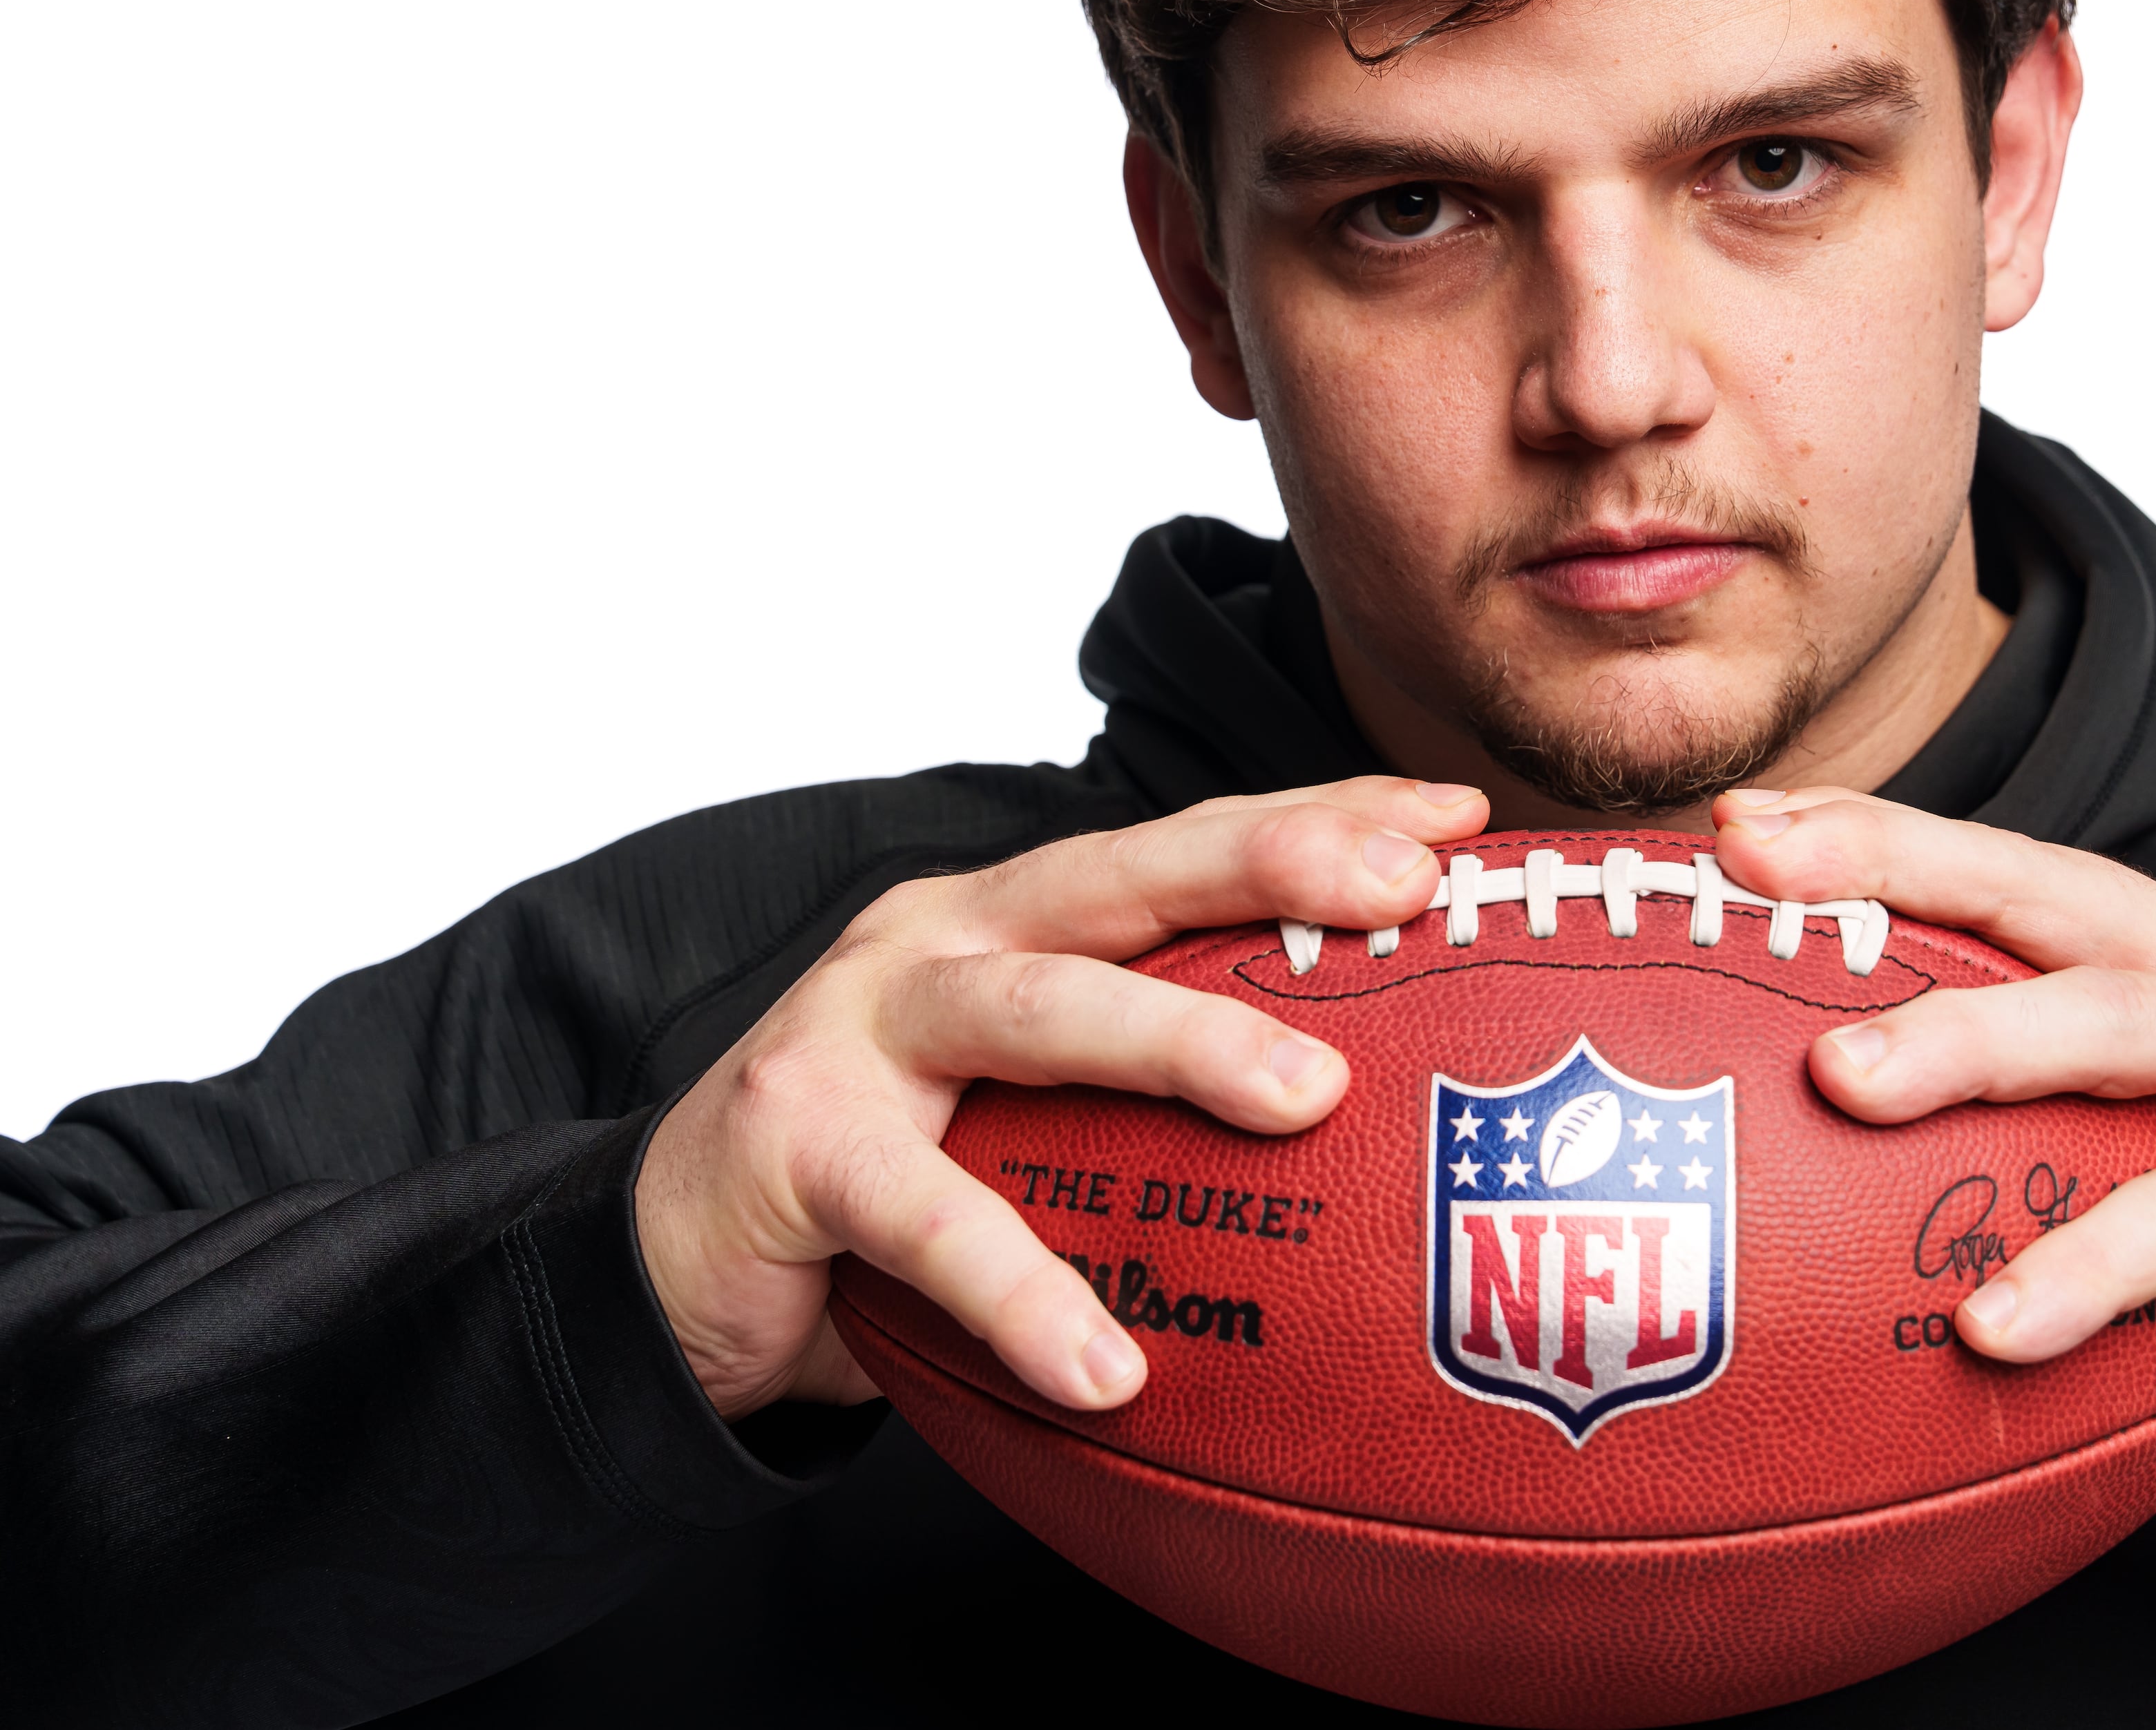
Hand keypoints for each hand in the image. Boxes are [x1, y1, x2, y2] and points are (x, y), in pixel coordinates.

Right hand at [634, 776, 1490, 1420]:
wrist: (665, 1266)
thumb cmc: (892, 1185)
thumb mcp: (1039, 1122)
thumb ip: (1163, 1118)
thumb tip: (1384, 1169)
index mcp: (1019, 918)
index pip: (1188, 846)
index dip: (1318, 819)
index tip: (1460, 819)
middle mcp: (946, 937)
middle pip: (1126, 874)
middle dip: (1272, 864)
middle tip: (1406, 891)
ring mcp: (860, 1025)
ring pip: (1039, 1007)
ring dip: (1180, 1043)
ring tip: (1310, 1099)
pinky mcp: (795, 1142)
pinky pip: (929, 1220)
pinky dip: (1023, 1290)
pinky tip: (1109, 1365)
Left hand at [1712, 789, 2155, 1412]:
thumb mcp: (2133, 1142)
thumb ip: (2012, 1135)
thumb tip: (1807, 1180)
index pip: (2004, 868)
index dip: (1877, 836)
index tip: (1738, 823)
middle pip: (2045, 891)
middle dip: (1898, 865)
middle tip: (1757, 873)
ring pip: (2111, 1019)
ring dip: (1969, 1042)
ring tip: (1841, 1082)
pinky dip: (2091, 1263)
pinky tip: (1996, 1322)